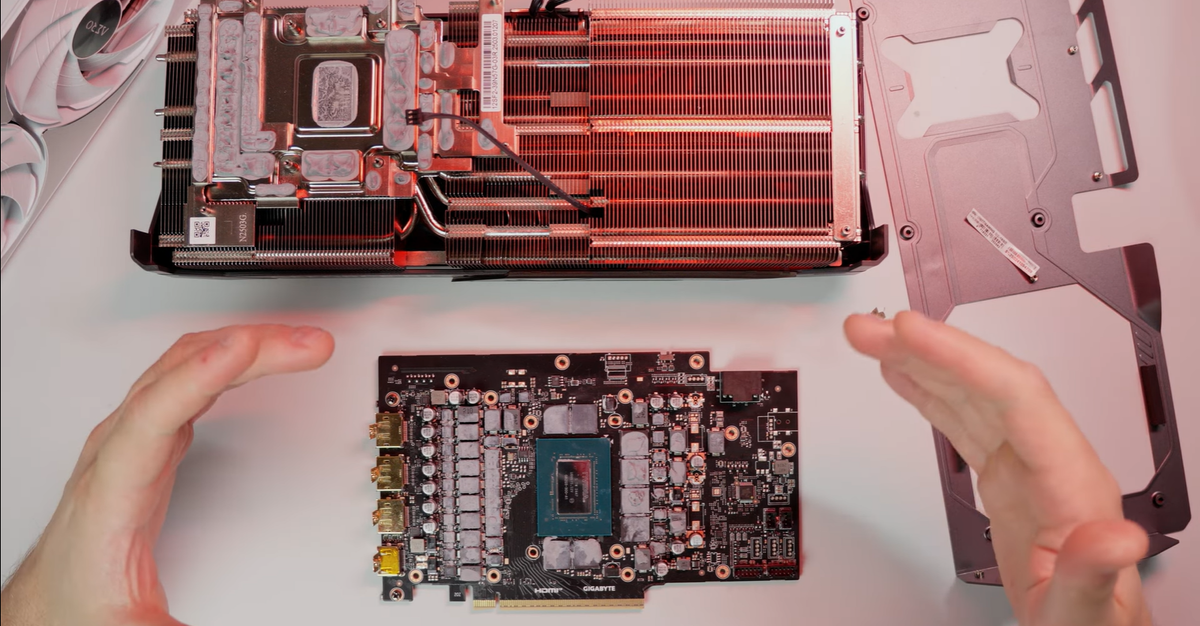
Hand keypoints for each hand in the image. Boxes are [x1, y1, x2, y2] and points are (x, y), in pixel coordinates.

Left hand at [0, 325, 333, 625]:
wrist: (54, 604)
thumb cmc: (82, 605)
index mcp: (112, 494)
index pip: (155, 418)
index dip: (200, 379)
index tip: (244, 350)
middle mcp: (117, 454)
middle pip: (179, 378)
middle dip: (248, 350)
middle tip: (308, 344)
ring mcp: (133, 441)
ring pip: (184, 369)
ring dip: (243, 347)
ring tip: (300, 343)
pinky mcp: (151, 442)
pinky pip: (188, 381)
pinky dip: (229, 361)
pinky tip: (255, 356)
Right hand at [844, 311, 1149, 625]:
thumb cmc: (1089, 622)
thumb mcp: (1084, 610)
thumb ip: (1093, 572)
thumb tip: (1117, 537)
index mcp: (1070, 480)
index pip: (1014, 396)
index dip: (958, 356)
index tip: (909, 332)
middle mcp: (1048, 458)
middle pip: (986, 381)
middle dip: (926, 346)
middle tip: (868, 329)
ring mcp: (1026, 463)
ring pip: (969, 393)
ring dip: (918, 361)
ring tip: (868, 339)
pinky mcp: (1005, 474)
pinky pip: (962, 419)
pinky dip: (928, 392)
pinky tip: (901, 375)